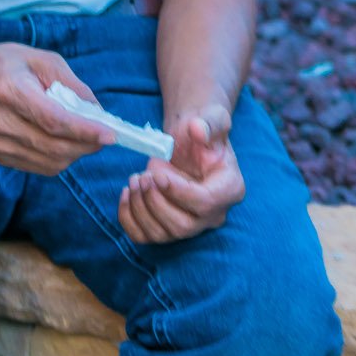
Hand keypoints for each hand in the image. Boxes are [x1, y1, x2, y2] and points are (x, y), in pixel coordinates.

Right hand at [0, 43, 113, 173]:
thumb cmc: (8, 64)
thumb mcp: (43, 60)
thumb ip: (74, 85)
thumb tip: (98, 112)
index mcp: (11, 91)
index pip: (53, 121)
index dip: (84, 131)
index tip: (110, 135)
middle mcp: (1, 121)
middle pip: (53, 146)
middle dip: (86, 145)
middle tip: (105, 137)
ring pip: (50, 162)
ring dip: (76, 153)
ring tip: (87, 138)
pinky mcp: (0, 155)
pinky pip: (41, 166)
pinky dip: (61, 158)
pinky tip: (67, 143)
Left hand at [119, 122, 244, 244]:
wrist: (188, 142)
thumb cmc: (201, 131)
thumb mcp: (211, 119)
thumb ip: (209, 123)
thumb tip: (198, 129)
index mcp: (230, 190)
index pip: (205, 203)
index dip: (178, 192)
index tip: (157, 174)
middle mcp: (213, 215)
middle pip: (183, 226)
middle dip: (156, 202)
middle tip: (141, 176)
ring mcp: (189, 226)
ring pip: (161, 234)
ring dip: (140, 208)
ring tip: (133, 179)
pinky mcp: (166, 229)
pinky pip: (144, 236)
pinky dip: (128, 219)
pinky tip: (125, 194)